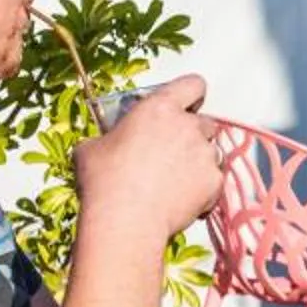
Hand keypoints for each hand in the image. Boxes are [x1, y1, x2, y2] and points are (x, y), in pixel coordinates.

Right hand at [76, 73, 220, 240]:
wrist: (124, 221)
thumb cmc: (104, 182)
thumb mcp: (91, 148)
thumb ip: (109, 137)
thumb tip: (104, 144)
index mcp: (159, 108)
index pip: (193, 84)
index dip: (191, 94)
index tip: (187, 104)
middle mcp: (188, 126)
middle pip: (205, 122)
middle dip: (192, 134)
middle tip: (172, 152)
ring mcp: (204, 154)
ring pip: (211, 151)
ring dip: (198, 161)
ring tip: (174, 180)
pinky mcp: (213, 182)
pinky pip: (214, 181)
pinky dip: (203, 190)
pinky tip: (180, 200)